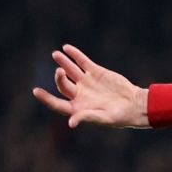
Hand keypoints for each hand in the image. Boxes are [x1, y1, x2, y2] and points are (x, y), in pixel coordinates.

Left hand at [31, 44, 149, 127]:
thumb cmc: (120, 116)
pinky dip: (75, 55)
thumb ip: (86, 117)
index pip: (57, 103)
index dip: (46, 98)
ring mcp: (87, 82)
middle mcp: (80, 94)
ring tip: (56, 54)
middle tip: (60, 71)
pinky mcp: (96, 72)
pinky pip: (83, 62)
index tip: (36, 91)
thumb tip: (71, 123)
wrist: (136, 104)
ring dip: (63, 62)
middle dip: (59, 77)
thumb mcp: (103, 118)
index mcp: (78, 107)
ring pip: (70, 70)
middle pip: (63, 84)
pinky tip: (66, 48)